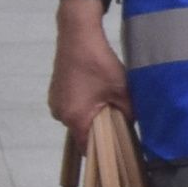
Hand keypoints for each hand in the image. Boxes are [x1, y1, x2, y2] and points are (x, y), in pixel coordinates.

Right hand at [48, 0, 129, 135]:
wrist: (78, 36)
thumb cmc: (100, 64)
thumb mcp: (122, 91)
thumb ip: (129, 114)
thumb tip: (132, 127)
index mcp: (74, 117)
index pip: (86, 148)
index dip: (103, 150)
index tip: (117, 148)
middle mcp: (60, 113)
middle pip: (82, 132)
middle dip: (100, 128)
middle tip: (117, 117)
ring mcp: (55, 102)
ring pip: (78, 118)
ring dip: (92, 114)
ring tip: (107, 99)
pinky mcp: (56, 91)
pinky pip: (72, 106)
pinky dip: (84, 103)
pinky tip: (96, 90)